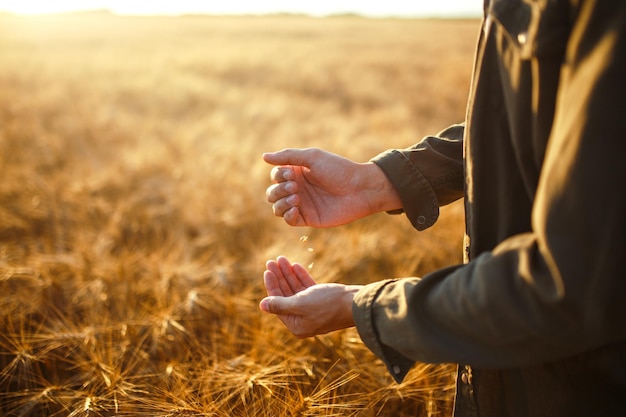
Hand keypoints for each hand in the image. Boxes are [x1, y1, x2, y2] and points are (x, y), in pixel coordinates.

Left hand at [259, 256, 361, 337]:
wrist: (357, 303)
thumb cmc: (329, 304)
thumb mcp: (301, 303)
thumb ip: (280, 304)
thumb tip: (261, 305)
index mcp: (296, 325)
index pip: (278, 303)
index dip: (272, 285)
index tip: (268, 269)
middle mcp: (303, 319)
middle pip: (286, 295)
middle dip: (279, 277)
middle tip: (273, 260)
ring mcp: (313, 311)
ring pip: (296, 290)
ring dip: (289, 274)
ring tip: (282, 259)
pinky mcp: (323, 302)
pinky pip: (308, 289)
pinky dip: (301, 277)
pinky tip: (295, 265)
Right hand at [264, 148, 401, 226]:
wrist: (359, 189)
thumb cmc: (338, 169)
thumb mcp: (312, 157)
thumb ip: (287, 156)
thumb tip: (263, 157)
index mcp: (297, 172)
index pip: (275, 176)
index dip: (279, 176)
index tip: (292, 173)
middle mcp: (298, 188)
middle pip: (272, 193)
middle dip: (279, 190)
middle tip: (295, 187)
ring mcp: (302, 204)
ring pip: (277, 208)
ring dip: (281, 202)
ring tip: (297, 198)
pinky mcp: (308, 218)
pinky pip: (288, 220)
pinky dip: (287, 215)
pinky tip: (297, 208)